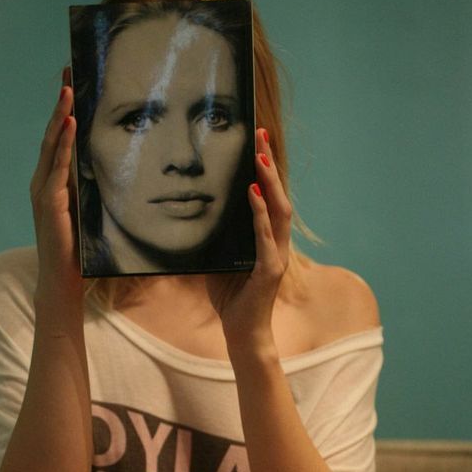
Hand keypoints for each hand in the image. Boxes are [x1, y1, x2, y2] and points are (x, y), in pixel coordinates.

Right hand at [29, 80, 82, 306]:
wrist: (65, 280)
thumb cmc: (82, 250)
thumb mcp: (93, 210)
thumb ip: (97, 188)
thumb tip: (123, 165)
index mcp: (55, 182)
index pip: (62, 138)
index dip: (67, 110)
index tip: (75, 80)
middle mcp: (44, 181)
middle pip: (53, 133)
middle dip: (61, 101)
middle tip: (68, 69)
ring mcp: (43, 190)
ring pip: (52, 144)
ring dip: (60, 115)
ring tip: (68, 88)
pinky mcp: (48, 201)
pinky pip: (56, 166)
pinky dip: (63, 143)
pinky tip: (70, 123)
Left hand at [206, 128, 292, 355]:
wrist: (242, 336)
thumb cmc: (230, 301)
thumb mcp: (216, 262)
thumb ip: (212, 240)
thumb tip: (191, 216)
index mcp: (267, 241)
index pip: (270, 198)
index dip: (265, 170)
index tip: (257, 142)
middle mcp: (277, 245)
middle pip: (280, 195)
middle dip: (270, 164)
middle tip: (261, 134)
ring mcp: (276, 257)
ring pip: (279, 211)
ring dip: (270, 181)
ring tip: (260, 156)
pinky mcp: (269, 271)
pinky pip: (265, 237)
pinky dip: (260, 214)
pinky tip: (253, 194)